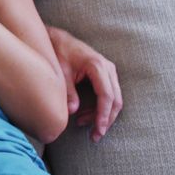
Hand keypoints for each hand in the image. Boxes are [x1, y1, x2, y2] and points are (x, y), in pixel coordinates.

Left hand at [48, 26, 122, 141]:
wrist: (59, 39)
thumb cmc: (59, 53)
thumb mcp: (60, 72)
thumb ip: (67, 91)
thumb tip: (72, 111)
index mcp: (97, 65)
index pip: (106, 95)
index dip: (103, 114)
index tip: (98, 129)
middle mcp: (108, 68)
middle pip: (115, 100)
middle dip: (106, 120)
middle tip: (95, 136)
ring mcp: (109, 71)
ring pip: (114, 100)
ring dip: (102, 115)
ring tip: (83, 125)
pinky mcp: (106, 75)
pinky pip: (109, 95)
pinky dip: (100, 108)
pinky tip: (85, 116)